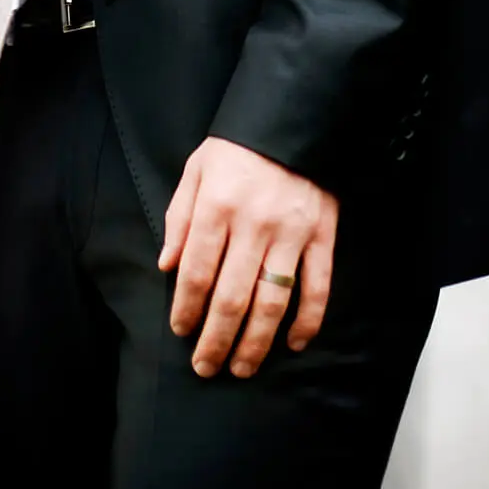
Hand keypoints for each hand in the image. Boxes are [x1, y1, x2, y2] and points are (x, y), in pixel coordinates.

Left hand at [158, 136, 337, 379]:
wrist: (294, 119)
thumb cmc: (238, 147)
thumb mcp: (197, 169)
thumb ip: (179, 217)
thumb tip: (166, 266)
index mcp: (217, 206)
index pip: (196, 272)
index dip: (186, 308)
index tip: (181, 330)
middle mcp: (254, 224)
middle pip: (231, 297)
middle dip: (216, 340)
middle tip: (206, 368)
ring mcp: (292, 233)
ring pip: (272, 302)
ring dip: (255, 343)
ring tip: (242, 368)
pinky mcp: (323, 236)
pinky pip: (317, 288)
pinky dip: (308, 321)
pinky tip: (294, 344)